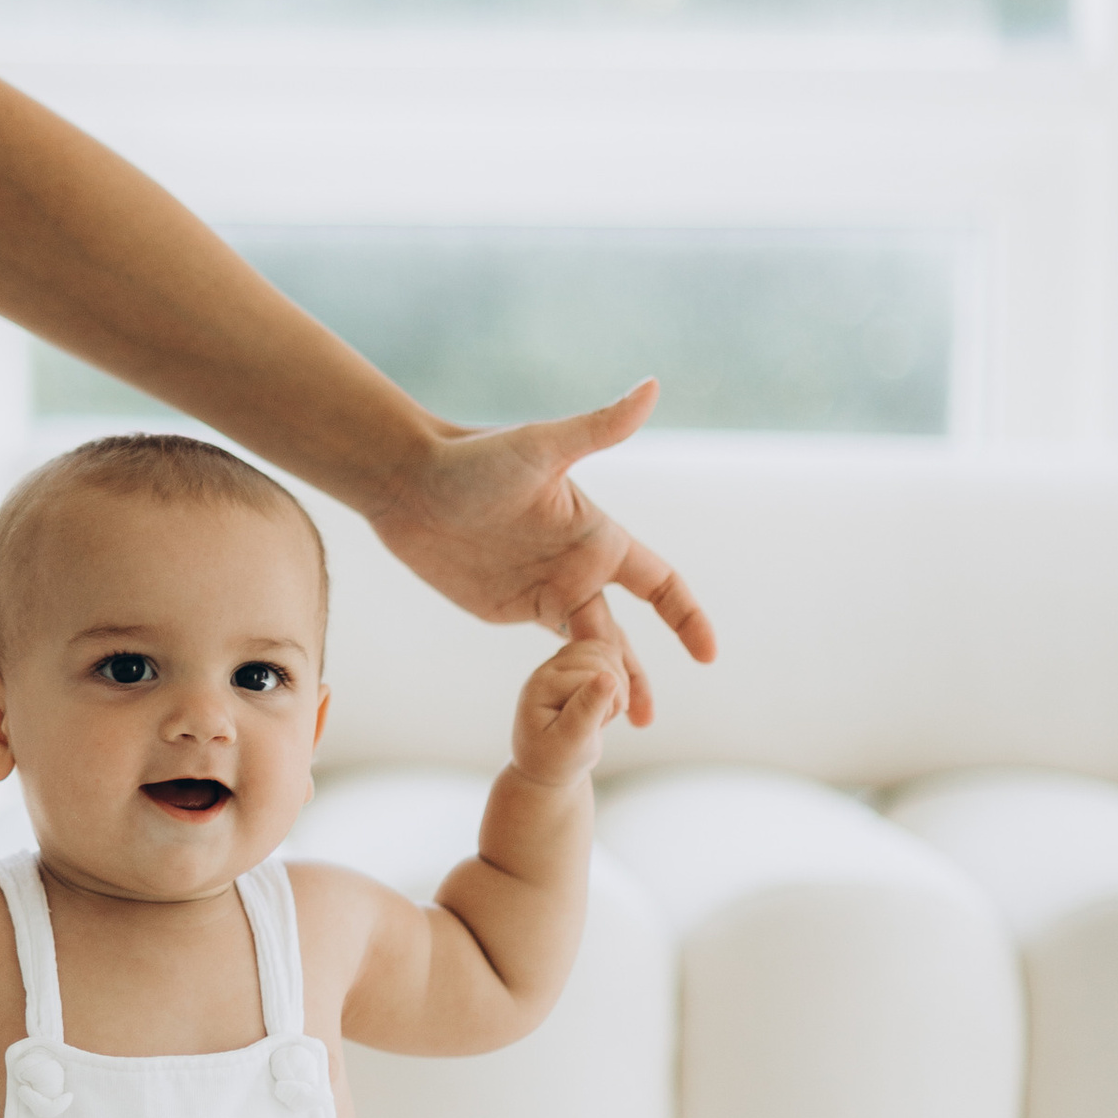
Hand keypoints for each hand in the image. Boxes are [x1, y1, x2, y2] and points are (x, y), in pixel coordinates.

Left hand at [371, 381, 714, 728]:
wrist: (410, 481)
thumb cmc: (476, 459)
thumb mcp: (542, 448)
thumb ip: (599, 428)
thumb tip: (651, 387)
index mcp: (598, 536)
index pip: (660, 583)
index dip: (686, 617)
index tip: (707, 656)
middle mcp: (579, 568)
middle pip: (624, 633)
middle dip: (639, 676)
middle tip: (645, 721)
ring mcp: (545, 592)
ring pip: (587, 650)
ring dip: (604, 687)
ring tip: (612, 730)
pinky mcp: (509, 609)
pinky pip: (546, 652)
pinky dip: (564, 680)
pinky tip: (571, 710)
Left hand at [508, 610, 630, 788]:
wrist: (550, 766)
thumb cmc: (558, 759)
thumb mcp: (573, 741)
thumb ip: (587, 709)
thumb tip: (608, 677)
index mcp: (540, 685)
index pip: (591, 676)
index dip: (607, 703)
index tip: (596, 729)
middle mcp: (546, 669)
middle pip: (599, 657)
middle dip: (614, 691)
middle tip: (601, 721)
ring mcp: (558, 665)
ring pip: (604, 651)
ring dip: (617, 681)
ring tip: (603, 710)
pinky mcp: (572, 666)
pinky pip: (605, 653)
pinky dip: (616, 675)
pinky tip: (607, 699)